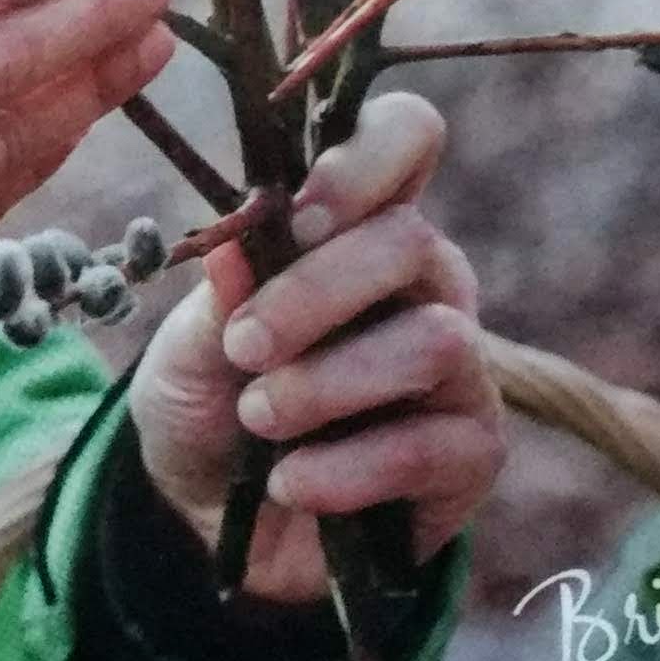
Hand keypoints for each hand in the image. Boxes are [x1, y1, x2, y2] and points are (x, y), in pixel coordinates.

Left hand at [127, 91, 503, 606]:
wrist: (213, 522)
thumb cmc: (211, 404)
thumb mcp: (188, 346)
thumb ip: (221, 296)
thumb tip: (235, 239)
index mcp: (358, 226)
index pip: (405, 138)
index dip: (368, 157)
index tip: (298, 214)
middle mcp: (424, 283)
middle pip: (410, 241)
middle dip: (315, 294)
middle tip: (244, 345)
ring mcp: (459, 367)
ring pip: (434, 341)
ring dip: (329, 383)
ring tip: (258, 421)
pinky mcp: (471, 452)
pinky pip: (433, 446)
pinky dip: (350, 468)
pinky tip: (293, 483)